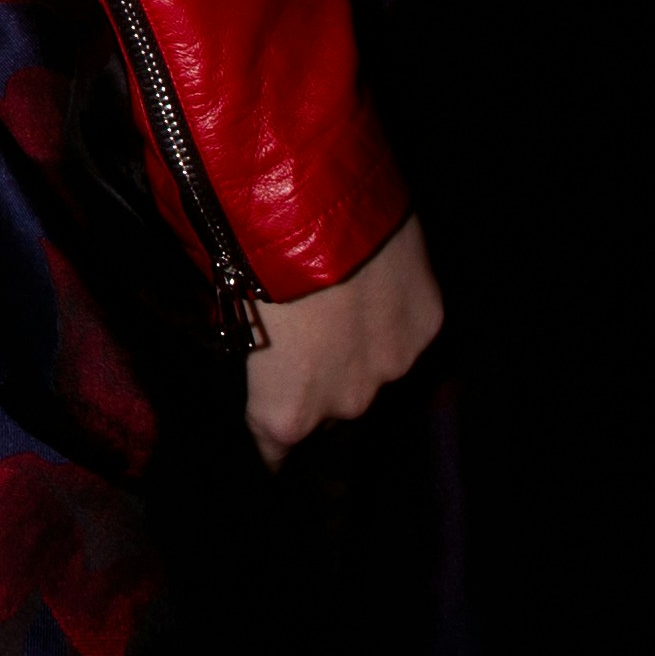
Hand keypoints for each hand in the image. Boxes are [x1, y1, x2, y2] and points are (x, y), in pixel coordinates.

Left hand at [242, 212, 443, 460]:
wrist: (313, 205)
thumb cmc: (250, 260)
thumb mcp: (227, 312)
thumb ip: (244, 347)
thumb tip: (245, 346)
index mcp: (285, 412)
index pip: (274, 450)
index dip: (268, 442)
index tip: (267, 426)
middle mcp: (345, 402)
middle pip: (331, 407)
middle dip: (317, 381)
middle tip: (304, 336)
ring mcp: (393, 365)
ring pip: (374, 368)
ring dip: (359, 347)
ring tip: (341, 302)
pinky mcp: (427, 325)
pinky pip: (404, 329)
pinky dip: (391, 312)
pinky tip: (375, 280)